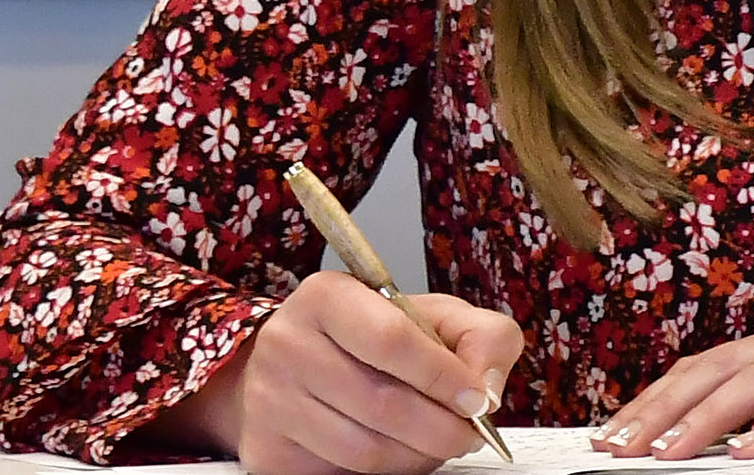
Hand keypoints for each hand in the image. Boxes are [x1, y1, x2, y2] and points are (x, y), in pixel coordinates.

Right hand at [203, 269, 523, 474]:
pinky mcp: (267, 452)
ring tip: (437, 442)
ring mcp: (270, 401)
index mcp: (327, 296)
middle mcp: (287, 344)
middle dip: (441, 428)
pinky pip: (341, 474)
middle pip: (381, 402)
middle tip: (469, 434)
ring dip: (417, 455)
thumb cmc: (373, 338)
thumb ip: (480, 335)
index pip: (392, 339)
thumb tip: (487, 386)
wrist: (297, 366)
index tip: (478, 399)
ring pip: (364, 449)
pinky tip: (398, 451)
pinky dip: (384, 470)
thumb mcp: (433, 316)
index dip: (444, 376)